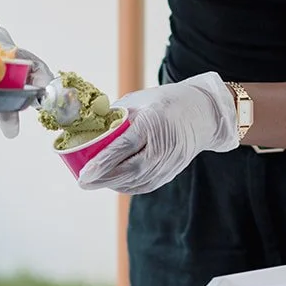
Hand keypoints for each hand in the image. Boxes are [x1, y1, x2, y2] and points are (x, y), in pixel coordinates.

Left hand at [77, 73, 237, 193]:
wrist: (203, 113)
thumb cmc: (167, 102)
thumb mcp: (141, 100)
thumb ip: (117, 116)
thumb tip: (89, 128)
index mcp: (153, 121)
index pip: (124, 147)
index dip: (102, 162)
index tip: (83, 173)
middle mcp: (163, 144)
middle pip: (129, 169)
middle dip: (103, 178)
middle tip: (83, 181)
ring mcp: (170, 161)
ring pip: (136, 180)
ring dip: (113, 184)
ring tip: (95, 181)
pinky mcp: (172, 172)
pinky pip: (145, 185)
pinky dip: (127, 186)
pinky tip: (115, 181)